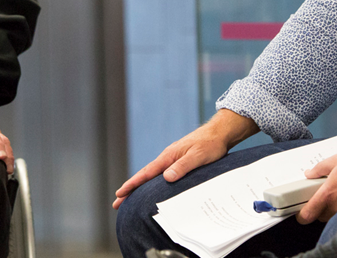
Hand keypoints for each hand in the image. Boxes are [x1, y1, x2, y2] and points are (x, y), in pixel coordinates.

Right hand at [112, 110, 257, 208]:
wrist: (219, 133)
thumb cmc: (210, 144)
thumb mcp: (198, 156)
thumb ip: (182, 166)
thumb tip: (165, 177)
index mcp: (168, 156)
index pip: (146, 173)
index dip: (132, 184)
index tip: (120, 194)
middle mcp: (167, 157)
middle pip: (145, 175)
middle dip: (130, 189)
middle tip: (116, 203)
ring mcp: (172, 159)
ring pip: (152, 175)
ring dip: (140, 187)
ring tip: (129, 199)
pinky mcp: (178, 161)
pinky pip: (160, 174)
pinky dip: (151, 183)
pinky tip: (151, 190)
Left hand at [297, 147, 336, 223]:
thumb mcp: (334, 161)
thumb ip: (318, 169)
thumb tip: (309, 173)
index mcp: (329, 193)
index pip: (310, 212)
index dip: (302, 216)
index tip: (299, 214)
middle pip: (320, 217)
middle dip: (316, 210)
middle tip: (315, 198)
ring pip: (332, 215)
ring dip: (328, 209)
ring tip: (330, 193)